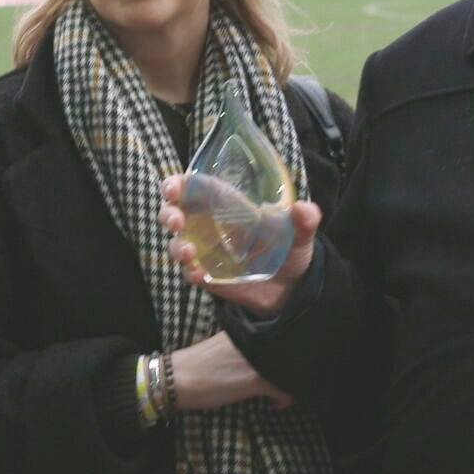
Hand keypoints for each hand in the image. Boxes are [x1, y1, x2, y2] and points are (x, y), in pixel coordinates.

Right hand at [161, 174, 321, 318]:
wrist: (291, 288)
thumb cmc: (289, 248)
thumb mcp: (300, 233)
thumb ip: (304, 221)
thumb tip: (304, 209)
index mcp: (225, 204)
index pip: (192, 187)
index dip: (176, 185)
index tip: (173, 189)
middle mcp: (209, 225)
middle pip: (174, 213)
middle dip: (168, 214)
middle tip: (176, 222)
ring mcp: (205, 251)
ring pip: (177, 244)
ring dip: (178, 247)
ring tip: (189, 253)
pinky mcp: (207, 275)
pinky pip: (190, 273)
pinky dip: (191, 273)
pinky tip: (201, 275)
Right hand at [169, 331, 293, 412]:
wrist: (177, 377)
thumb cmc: (199, 363)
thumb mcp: (227, 345)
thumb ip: (249, 345)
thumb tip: (269, 353)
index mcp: (249, 328)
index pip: (282, 334)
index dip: (292, 350)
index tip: (290, 362)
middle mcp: (257, 339)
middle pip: (290, 351)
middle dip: (292, 367)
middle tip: (287, 379)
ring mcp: (257, 359)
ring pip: (289, 370)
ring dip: (289, 383)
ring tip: (283, 392)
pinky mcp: (255, 380)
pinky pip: (282, 389)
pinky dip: (284, 398)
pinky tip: (276, 404)